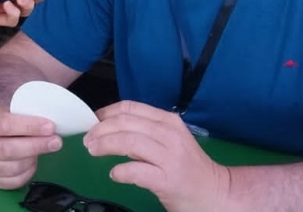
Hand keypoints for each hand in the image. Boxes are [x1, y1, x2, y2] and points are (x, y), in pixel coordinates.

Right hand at [0, 106, 62, 189]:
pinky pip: (16, 180)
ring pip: (14, 167)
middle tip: (56, 141)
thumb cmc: (2, 123)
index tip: (50, 127)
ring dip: (33, 159)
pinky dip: (29, 171)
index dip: (29, 126)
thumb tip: (50, 124)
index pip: (4, 125)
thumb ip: (25, 115)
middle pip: (8, 149)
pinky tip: (32, 161)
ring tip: (42, 149)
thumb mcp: (7, 112)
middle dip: (36, 146)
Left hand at [84, 101, 232, 211]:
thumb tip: (109, 129)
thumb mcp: (168, 141)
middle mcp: (169, 134)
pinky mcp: (168, 179)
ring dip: (105, 145)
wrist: (215, 193)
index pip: (131, 108)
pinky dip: (120, 172)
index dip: (107, 112)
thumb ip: (143, 134)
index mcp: (168, 121)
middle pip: (125, 123)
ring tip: (93, 151)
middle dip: (100, 129)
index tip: (93, 121)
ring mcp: (170, 157)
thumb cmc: (188, 168)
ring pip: (128, 142)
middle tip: (88, 139)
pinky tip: (115, 174)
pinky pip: (136, 171)